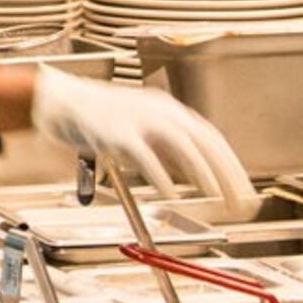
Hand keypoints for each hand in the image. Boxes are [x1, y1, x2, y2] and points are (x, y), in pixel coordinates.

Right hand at [28, 70, 227, 198]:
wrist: (59, 100)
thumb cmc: (97, 117)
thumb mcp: (140, 127)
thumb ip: (166, 148)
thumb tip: (194, 174)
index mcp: (168, 108)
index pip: (210, 137)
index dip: (231, 165)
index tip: (243, 189)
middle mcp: (159, 111)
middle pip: (205, 142)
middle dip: (228, 173)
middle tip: (241, 201)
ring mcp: (138, 120)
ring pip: (183, 146)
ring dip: (204, 174)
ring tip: (217, 198)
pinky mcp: (116, 134)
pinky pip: (146, 158)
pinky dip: (162, 178)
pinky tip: (173, 196)